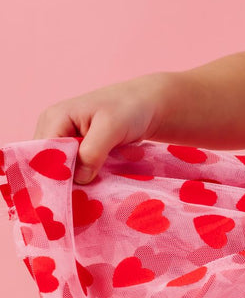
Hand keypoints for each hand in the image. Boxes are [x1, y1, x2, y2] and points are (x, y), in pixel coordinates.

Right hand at [33, 72, 169, 183]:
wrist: (148, 106)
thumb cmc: (129, 109)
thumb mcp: (111, 127)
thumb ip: (92, 152)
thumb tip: (79, 179)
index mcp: (54, 119)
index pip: (43, 154)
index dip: (56, 173)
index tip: (76, 190)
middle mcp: (53, 130)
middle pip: (49, 164)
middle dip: (67, 179)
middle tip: (89, 192)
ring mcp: (65, 141)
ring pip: (62, 171)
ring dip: (79, 180)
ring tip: (98, 184)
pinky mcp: (77, 151)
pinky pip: (75, 171)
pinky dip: (87, 178)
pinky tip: (100, 181)